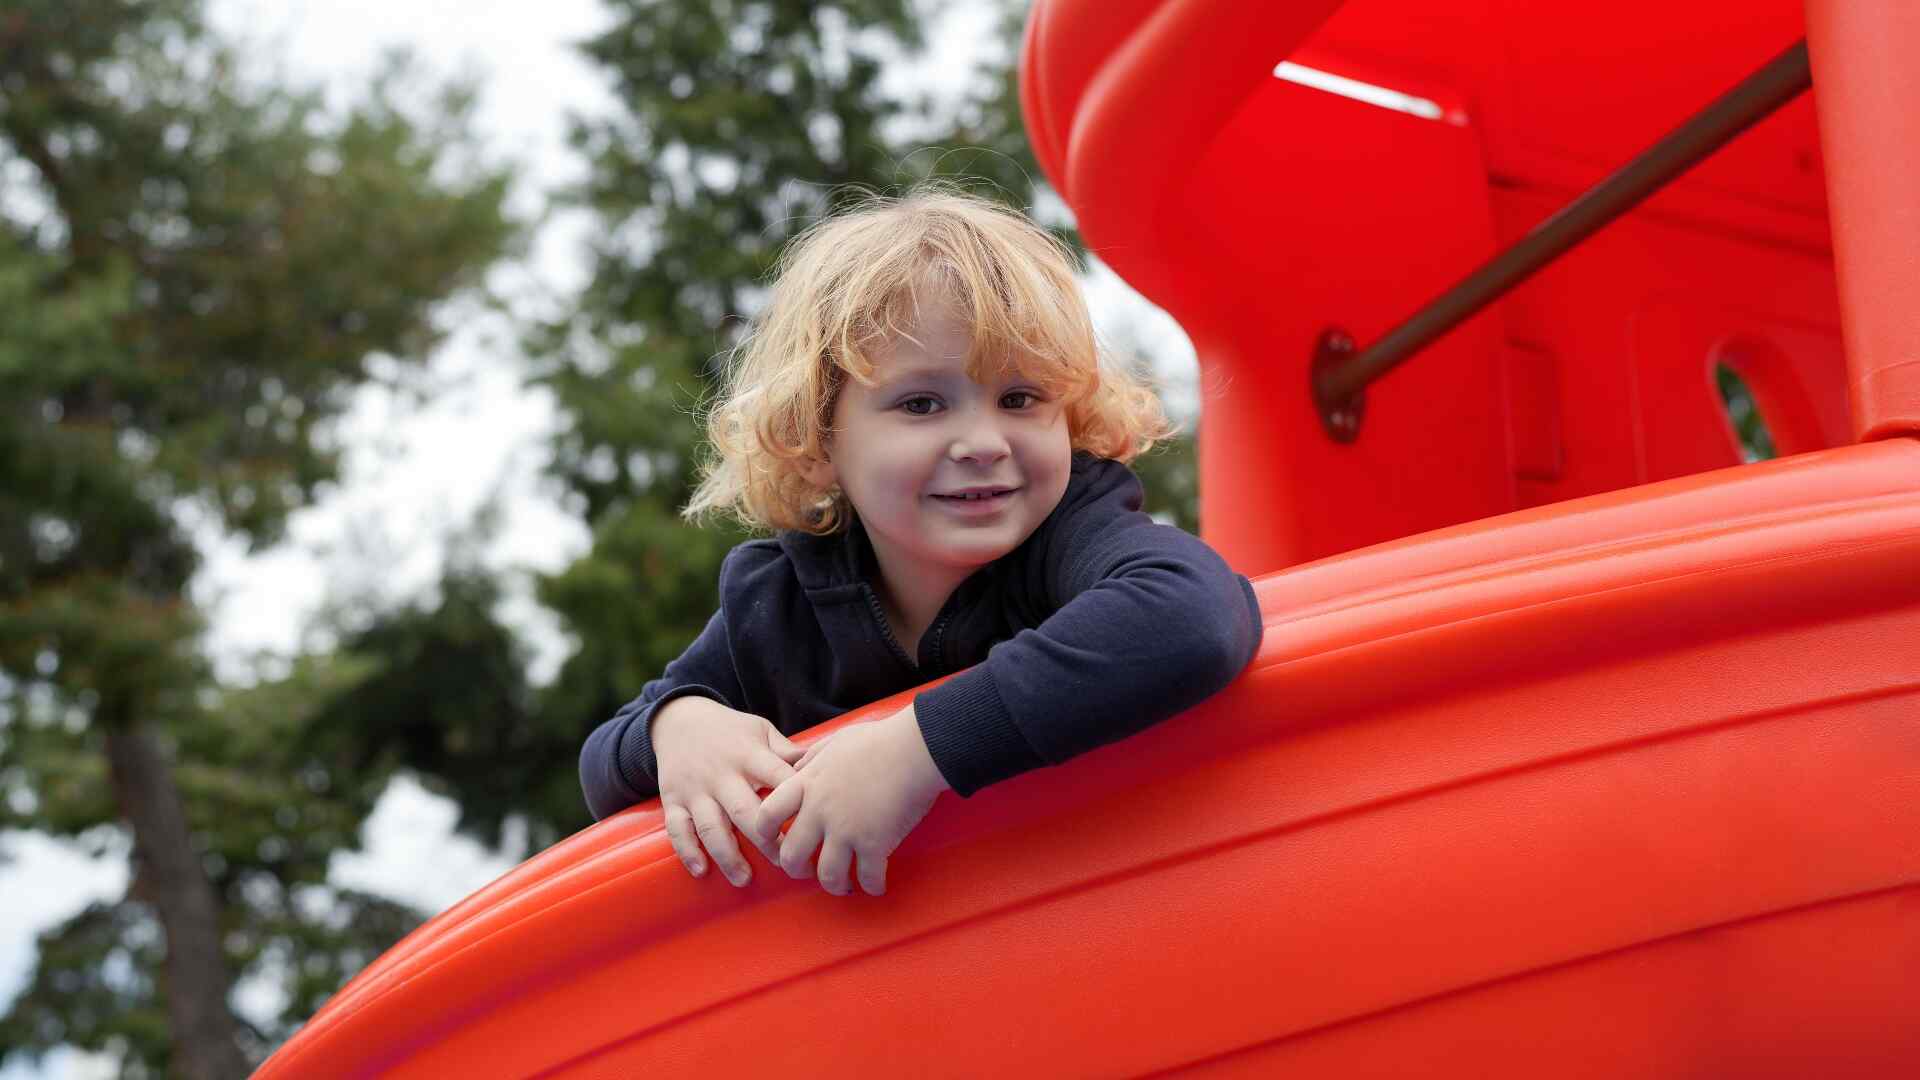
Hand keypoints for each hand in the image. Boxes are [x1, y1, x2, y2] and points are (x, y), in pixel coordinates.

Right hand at [651, 695, 803, 886]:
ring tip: (744, 879)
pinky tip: (702, 871)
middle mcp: (721, 774)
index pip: (777, 779)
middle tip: (788, 864)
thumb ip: (788, 752)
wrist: (679, 719)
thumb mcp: (761, 731)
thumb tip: (824, 767)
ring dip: (728, 855)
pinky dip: (688, 851)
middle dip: (766, 841)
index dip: (795, 803)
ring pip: (710, 826)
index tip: (814, 826)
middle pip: (744, 811)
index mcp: (748, 755)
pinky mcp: (674, 800)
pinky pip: (678, 829)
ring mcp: (695, 789)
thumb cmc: (731, 731)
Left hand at [753, 706, 950, 895]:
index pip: (768, 814)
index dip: (765, 833)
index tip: (774, 840)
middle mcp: (821, 811)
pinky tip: (877, 886)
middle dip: (797, 870)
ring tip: (845, 885)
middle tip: (808, 871)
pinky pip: (867, 877)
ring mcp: (847, 830)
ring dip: (835, 885)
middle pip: (792, 855)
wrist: (914, 749)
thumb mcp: (835, 741)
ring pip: (828, 875)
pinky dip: (872, 886)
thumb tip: (799, 766)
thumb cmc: (880, 740)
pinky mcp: (875, 843)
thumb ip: (812, 757)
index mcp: (808, 784)